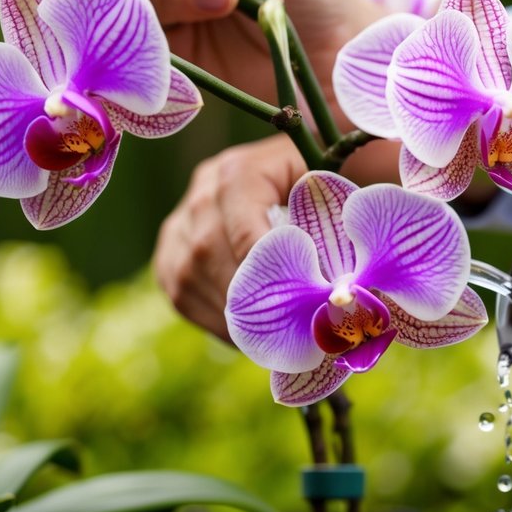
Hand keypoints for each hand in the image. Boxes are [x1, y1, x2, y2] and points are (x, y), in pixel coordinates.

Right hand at [153, 134, 399, 341]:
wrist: (295, 170)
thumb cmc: (323, 183)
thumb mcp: (333, 191)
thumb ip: (333, 227)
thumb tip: (341, 287)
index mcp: (239, 172)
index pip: (243, 232)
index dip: (267, 276)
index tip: (299, 309)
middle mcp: (202, 193)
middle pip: (212, 258)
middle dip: (250, 303)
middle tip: (288, 336)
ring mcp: (180, 222)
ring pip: (191, 280)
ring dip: (230, 318)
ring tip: (270, 341)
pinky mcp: (169, 251)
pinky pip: (182, 294)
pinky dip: (213, 321)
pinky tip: (246, 335)